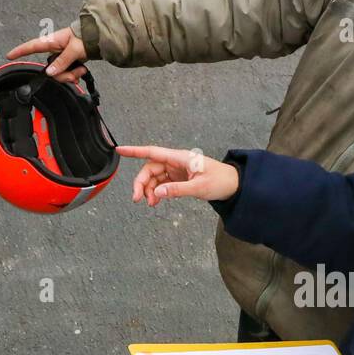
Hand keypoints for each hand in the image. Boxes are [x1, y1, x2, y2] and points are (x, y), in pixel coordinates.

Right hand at [6, 26, 86, 83]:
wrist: (99, 37)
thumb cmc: (86, 37)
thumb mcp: (74, 49)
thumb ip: (62, 61)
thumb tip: (50, 72)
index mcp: (52, 41)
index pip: (32, 46)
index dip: (20, 51)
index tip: (9, 55)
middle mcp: (54, 49)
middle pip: (49, 69)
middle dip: (62, 75)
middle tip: (74, 74)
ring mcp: (61, 56)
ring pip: (59, 73)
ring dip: (70, 75)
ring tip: (81, 70)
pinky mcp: (68, 60)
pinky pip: (66, 72)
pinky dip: (74, 75)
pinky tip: (81, 72)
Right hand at [116, 145, 239, 205]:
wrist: (233, 185)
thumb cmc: (220, 181)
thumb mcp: (199, 187)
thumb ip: (177, 190)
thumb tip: (158, 193)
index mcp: (180, 158)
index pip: (152, 152)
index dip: (135, 151)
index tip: (120, 150)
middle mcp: (176, 162)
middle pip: (150, 169)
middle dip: (141, 183)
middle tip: (138, 199)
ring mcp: (176, 170)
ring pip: (154, 178)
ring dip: (149, 190)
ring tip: (151, 204)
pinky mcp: (179, 178)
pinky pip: (162, 184)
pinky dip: (157, 192)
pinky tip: (156, 201)